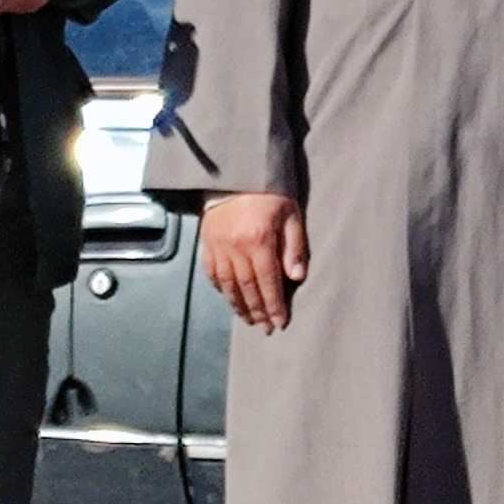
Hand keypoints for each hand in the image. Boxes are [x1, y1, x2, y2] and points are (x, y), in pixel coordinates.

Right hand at [205, 191, 307, 332]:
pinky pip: (212, 273)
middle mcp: (235, 248)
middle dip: (258, 312)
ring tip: (249, 320)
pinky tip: (230, 299)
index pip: (268, 282)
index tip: (280, 323)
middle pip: (247, 289)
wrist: (235, 173)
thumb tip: (297, 277)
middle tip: (265, 329)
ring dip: (239, 306)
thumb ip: (294, 246)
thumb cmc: (269, 194)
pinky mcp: (206, 244)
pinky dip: (221, 290)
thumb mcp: (291, 215)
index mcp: (259, 240)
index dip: (274, 306)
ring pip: (228, 285)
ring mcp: (218, 247)